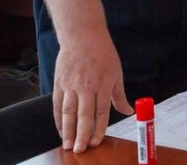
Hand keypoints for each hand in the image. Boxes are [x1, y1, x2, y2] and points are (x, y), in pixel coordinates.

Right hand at [52, 32, 133, 152]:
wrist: (82, 36)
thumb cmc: (103, 53)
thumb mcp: (116, 73)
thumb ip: (119, 96)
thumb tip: (128, 111)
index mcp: (102, 84)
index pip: (101, 113)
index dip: (98, 129)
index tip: (96, 142)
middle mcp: (86, 86)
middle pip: (84, 115)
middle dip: (82, 135)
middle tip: (80, 150)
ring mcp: (71, 85)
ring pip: (68, 112)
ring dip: (67, 131)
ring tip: (67, 145)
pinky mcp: (59, 83)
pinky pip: (57, 105)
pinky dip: (58, 119)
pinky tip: (60, 129)